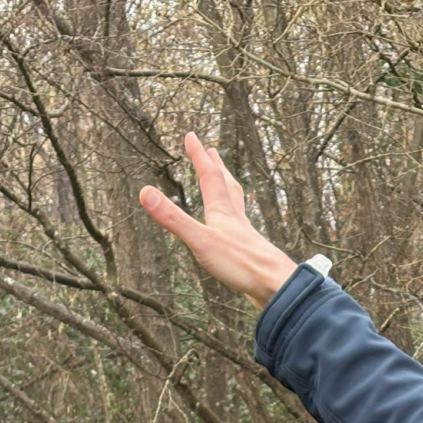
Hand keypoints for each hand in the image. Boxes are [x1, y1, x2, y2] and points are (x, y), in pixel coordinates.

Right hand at [139, 133, 298, 310]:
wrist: (277, 286)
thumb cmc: (241, 264)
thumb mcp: (200, 241)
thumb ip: (173, 218)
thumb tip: (144, 191)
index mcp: (222, 212)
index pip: (209, 176)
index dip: (199, 155)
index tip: (191, 136)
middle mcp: (235, 219)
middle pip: (227, 185)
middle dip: (217, 167)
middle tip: (213, 151)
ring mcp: (245, 236)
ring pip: (236, 205)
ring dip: (229, 189)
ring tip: (227, 182)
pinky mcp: (250, 253)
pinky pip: (241, 228)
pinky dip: (236, 219)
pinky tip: (237, 228)